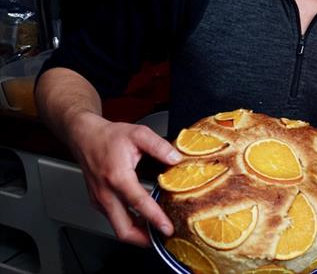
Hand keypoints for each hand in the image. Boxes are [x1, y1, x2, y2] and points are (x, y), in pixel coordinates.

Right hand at [68, 112, 182, 245]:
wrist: (85, 136)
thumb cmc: (109, 136)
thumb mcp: (139, 134)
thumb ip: (159, 146)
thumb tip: (175, 158)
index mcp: (117, 177)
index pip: (138, 203)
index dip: (154, 218)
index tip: (166, 228)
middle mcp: (106, 193)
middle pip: (123, 228)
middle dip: (143, 239)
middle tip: (162, 238)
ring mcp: (99, 199)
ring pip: (117, 227)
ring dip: (137, 234)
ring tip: (155, 232)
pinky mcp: (98, 202)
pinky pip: (113, 219)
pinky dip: (128, 224)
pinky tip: (142, 220)